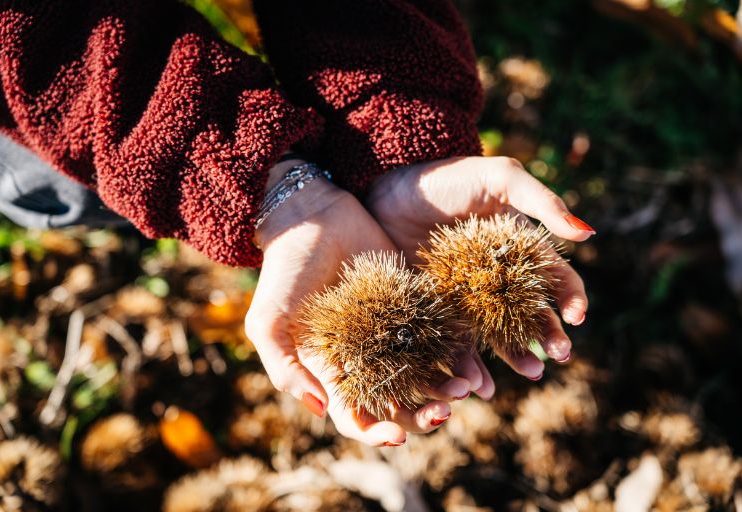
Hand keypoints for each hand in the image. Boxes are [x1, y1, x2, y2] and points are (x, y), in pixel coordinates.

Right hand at [245, 160, 483, 445]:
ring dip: (445, 389)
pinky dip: (458, 353)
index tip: (397, 436)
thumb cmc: (285, 270)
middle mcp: (366, 359)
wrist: (314, 216)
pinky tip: (473, 361)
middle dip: (421, 416)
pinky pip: (440, 335)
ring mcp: (393, 332)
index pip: (355, 417)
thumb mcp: (268, 322)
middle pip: (398, 403)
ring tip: (466, 388)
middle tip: (444, 413)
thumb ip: (284, 368)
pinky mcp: (415, 304)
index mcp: (332, 371)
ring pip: (425, 374)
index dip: (376, 432)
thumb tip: (321, 410)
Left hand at [366, 156, 592, 379]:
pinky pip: (455, 342)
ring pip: (497, 335)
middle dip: (549, 335)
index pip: (554, 278)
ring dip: (516, 356)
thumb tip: (588, 234)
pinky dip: (467, 365)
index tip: (576, 317)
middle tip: (560, 355)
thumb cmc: (448, 178)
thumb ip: (542, 203)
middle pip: (530, 313)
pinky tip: (476, 383)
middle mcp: (496, 279)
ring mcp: (466, 298)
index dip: (571, 298)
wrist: (388, 187)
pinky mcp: (436, 311)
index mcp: (518, 249)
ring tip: (529, 373)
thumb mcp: (499, 178)